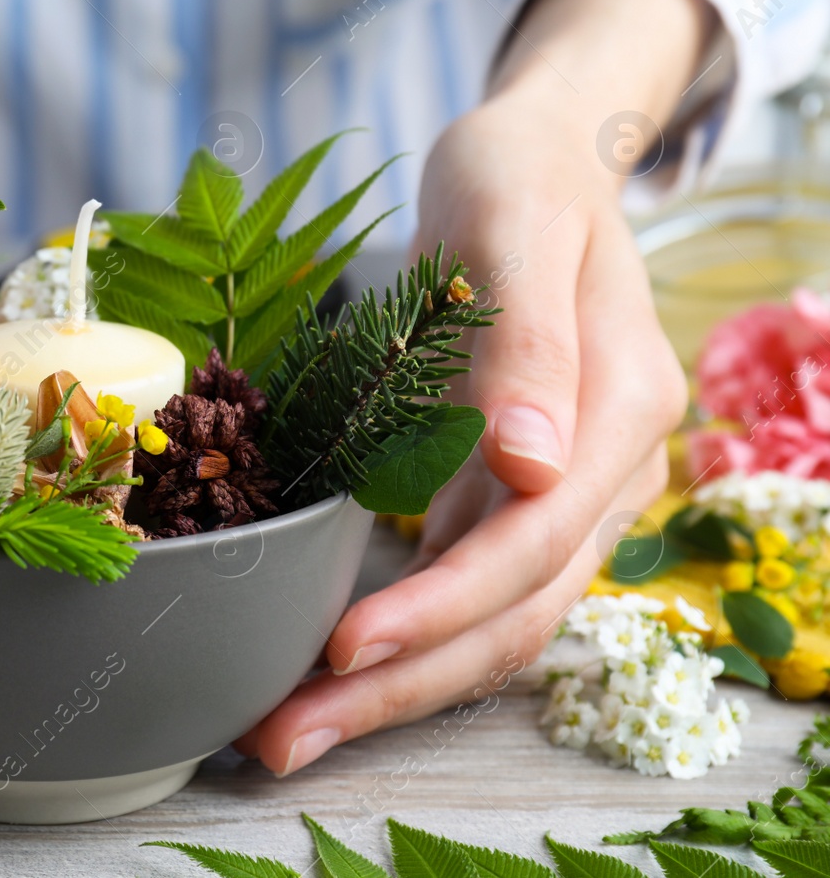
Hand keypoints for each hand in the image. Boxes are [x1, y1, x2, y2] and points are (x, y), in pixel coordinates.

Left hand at [238, 0, 710, 773]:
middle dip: (401, 684)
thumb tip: (528, 469)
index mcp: (618, 408)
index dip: (440, 604)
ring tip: (287, 731)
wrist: (540, 163)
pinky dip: (402, 638)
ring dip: (396, 686)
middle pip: (513, 613)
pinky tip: (327, 668)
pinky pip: (466, 589)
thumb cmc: (518, 178)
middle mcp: (603, 471)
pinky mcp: (515, 499)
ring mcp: (564, 494)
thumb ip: (529, 343)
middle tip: (283, 737)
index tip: (344, 646)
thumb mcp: (514, 224)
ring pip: (492, 622)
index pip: (531, 541)